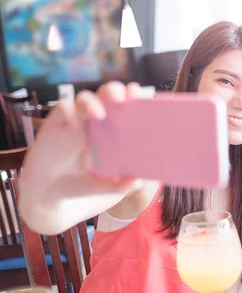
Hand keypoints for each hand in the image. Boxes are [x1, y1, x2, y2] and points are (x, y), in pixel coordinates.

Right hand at [18, 81, 143, 233]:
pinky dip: (69, 110)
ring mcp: (74, 124)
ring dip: (93, 100)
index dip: (131, 99)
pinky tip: (75, 121)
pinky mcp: (54, 128)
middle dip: (114, 91)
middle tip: (124, 97)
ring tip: (101, 113)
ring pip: (84, 99)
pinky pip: (62, 109)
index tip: (139, 95)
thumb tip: (138, 181)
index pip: (123, 108)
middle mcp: (93, 124)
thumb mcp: (107, 190)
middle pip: (105, 96)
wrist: (52, 201)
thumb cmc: (82, 189)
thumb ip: (122, 185)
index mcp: (111, 134)